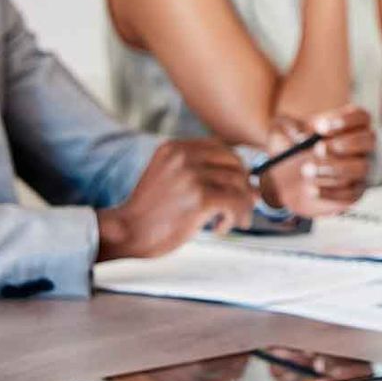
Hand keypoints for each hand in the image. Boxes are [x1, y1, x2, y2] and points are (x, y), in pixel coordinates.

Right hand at [96, 139, 253, 260]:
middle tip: (240, 207)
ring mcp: (192, 177)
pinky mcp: (200, 199)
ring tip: (231, 221)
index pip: (223, 148)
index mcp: (175, 147)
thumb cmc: (151, 212)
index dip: (236, 168)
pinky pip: (236, 203)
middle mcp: (184, 156)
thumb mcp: (171, 179)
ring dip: (242, 206)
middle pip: (236, 164)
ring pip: (239, 185)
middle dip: (243, 187)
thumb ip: (204, 174)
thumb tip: (255, 187)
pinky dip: (236, 217)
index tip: (236, 188)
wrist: (126, 233)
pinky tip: (219, 228)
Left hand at [257, 104, 375, 217]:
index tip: (320, 128)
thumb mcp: (283, 130)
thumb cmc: (291, 145)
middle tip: (318, 149)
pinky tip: (311, 189)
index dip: (345, 120)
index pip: (360, 116)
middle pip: (368, 140)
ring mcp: (362, 170)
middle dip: (345, 144)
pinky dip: (331, 192)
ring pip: (360, 168)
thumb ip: (289, 128)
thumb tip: (300, 136)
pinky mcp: (355, 192)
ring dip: (333, 168)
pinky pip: (351, 192)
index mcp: (350, 124)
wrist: (286, 177)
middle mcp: (363, 145)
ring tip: (306, 170)